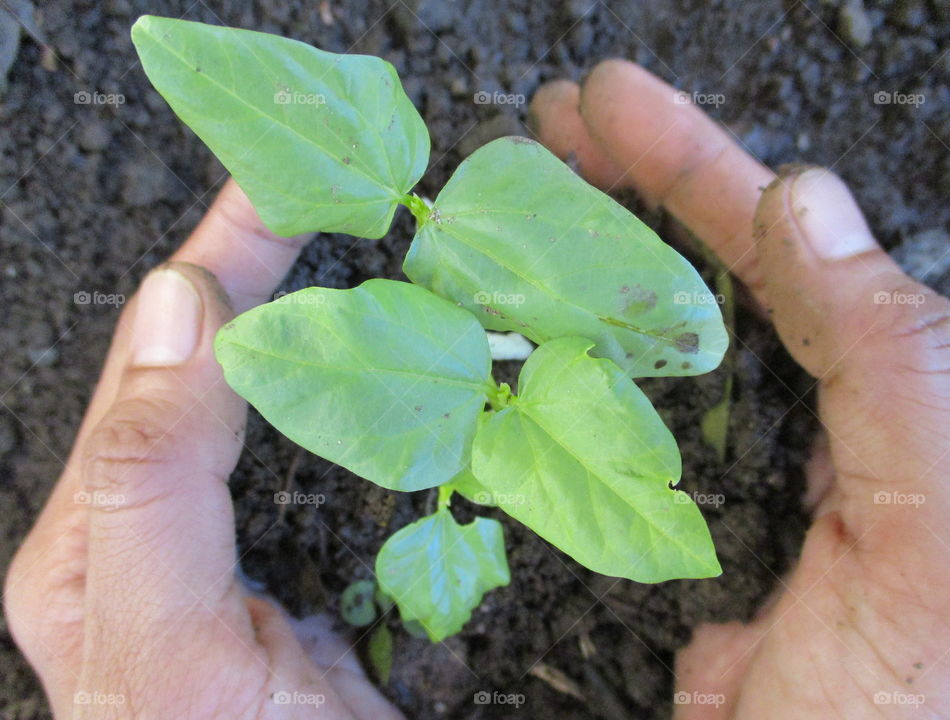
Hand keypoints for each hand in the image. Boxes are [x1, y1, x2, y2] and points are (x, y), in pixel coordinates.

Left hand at [4, 181, 403, 718]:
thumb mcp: (164, 637)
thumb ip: (151, 482)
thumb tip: (178, 308)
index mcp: (104, 522)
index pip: (165, 350)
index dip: (220, 256)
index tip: (281, 181)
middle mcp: (167, 514)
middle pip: (219, 355)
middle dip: (269, 264)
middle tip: (325, 187)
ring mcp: (246, 534)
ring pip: (283, 393)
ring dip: (324, 312)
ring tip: (363, 244)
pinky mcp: (311, 555)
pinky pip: (341, 448)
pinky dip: (376, 387)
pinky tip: (403, 353)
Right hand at [531, 61, 949, 717]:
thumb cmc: (922, 703)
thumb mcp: (943, 534)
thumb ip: (901, 370)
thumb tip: (804, 205)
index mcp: (887, 401)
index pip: (782, 253)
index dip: (695, 167)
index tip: (611, 102)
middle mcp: (808, 421)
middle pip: (706, 275)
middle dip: (629, 186)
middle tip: (550, 124)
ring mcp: (730, 479)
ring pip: (651, 345)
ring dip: (589, 271)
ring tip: (516, 206)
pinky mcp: (670, 538)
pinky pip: (609, 436)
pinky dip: (562, 379)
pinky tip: (517, 339)